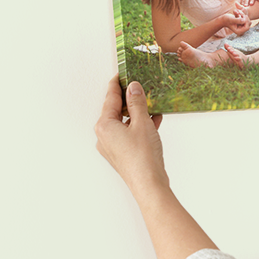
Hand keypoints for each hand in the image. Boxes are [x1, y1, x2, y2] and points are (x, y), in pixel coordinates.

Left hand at [94, 75, 167, 194]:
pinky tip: (154, 120)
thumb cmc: (143, 157)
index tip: (122, 73)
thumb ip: (137, 103)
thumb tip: (133, 88)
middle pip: (116, 110)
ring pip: (124, 123)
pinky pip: (129, 134)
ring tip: (151, 103)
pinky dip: (139, 127)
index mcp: (104, 125)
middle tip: (139, 87)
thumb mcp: (142, 123)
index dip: (117, 84)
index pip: (110, 98)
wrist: (149, 185)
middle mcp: (104, 136)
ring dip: (137, 113)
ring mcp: (112, 147)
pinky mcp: (122, 155)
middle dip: (130, 99)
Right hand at [217, 9, 248, 36]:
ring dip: (244, 15)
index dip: (246, 21)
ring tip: (239, 13)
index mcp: (239, 31)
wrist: (223, 19)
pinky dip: (243, 15)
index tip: (241, 16)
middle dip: (245, 17)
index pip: (247, 27)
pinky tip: (238, 13)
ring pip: (248, 21)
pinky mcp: (242, 23)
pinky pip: (246, 19)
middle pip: (249, 24)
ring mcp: (242, 27)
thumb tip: (244, 21)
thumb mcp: (231, 19)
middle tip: (240, 13)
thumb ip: (237, 20)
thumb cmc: (226, 20)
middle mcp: (241, 30)